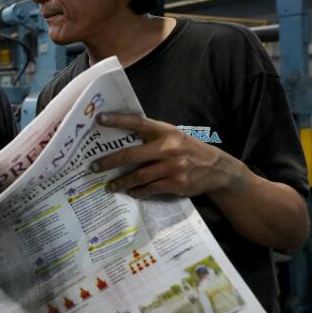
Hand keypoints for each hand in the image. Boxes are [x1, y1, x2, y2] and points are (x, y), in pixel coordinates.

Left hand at [91, 113, 245, 198]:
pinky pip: (150, 188)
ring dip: (121, 182)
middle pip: (132, 154)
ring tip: (109, 185)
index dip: (118, 120)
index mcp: (166, 131)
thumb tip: (122, 139)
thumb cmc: (188, 150)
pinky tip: (130, 192)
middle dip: (110, 161)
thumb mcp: (174, 137)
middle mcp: (169, 147)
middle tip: (94, 167)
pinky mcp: (177, 183)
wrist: (217, 169)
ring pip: (139, 175)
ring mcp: (173, 166)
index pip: (138, 123)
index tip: (99, 119)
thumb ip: (152, 137)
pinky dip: (138, 191)